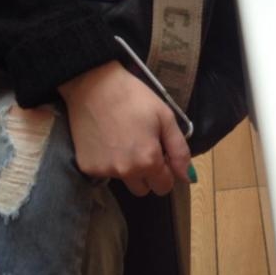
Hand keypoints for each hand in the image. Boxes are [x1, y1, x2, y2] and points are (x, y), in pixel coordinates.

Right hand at [58, 61, 190, 196]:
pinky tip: (106, 139)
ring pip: (124, 181)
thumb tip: (188, 177)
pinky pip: (104, 173)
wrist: (94, 85)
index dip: (165, 170)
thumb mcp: (165, 117)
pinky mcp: (87, 167)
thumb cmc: (134, 97)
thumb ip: (179, 150)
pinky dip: (107, 162)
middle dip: (147, 174)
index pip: (164, 186)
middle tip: (142, 147)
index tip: (159, 152)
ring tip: (122, 140)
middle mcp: (127, 172)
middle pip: (143, 189)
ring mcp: (105, 171)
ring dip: (127, 168)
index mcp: (149, 160)